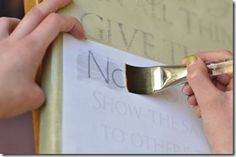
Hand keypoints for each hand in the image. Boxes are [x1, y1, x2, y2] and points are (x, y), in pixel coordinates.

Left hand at [0, 0, 85, 117]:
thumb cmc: (3, 97)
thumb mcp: (33, 98)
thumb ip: (41, 90)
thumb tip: (39, 89)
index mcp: (30, 49)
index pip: (55, 24)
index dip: (72, 24)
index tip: (81, 35)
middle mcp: (14, 40)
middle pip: (38, 12)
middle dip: (55, 2)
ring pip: (15, 19)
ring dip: (29, 20)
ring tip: (35, 28)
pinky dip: (9, 29)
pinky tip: (12, 39)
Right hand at [182, 51, 232, 153]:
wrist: (230, 154)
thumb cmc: (230, 137)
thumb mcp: (210, 102)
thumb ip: (199, 80)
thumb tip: (192, 65)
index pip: (224, 59)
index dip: (204, 58)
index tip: (189, 62)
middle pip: (215, 72)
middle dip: (198, 79)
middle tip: (188, 83)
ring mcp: (232, 98)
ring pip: (211, 84)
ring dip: (197, 90)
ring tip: (192, 98)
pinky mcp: (226, 106)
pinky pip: (211, 95)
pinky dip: (201, 99)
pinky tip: (198, 106)